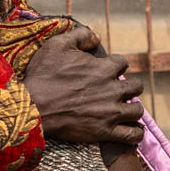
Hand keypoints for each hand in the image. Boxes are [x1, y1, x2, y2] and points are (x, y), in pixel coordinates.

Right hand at [24, 26, 144, 146]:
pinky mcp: (105, 132)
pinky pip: (132, 135)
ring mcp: (110, 112)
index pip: (123, 63)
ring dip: (133, 109)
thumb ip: (81, 35)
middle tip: (119, 92)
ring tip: (125, 110)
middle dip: (130, 87)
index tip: (107, 71)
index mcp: (103, 68)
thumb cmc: (43, 75)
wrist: (32, 107)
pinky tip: (133, 132)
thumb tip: (98, 36)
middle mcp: (112, 90)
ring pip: (137, 110)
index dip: (116, 66)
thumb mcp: (57, 45)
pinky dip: (136, 134)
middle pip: (136, 86)